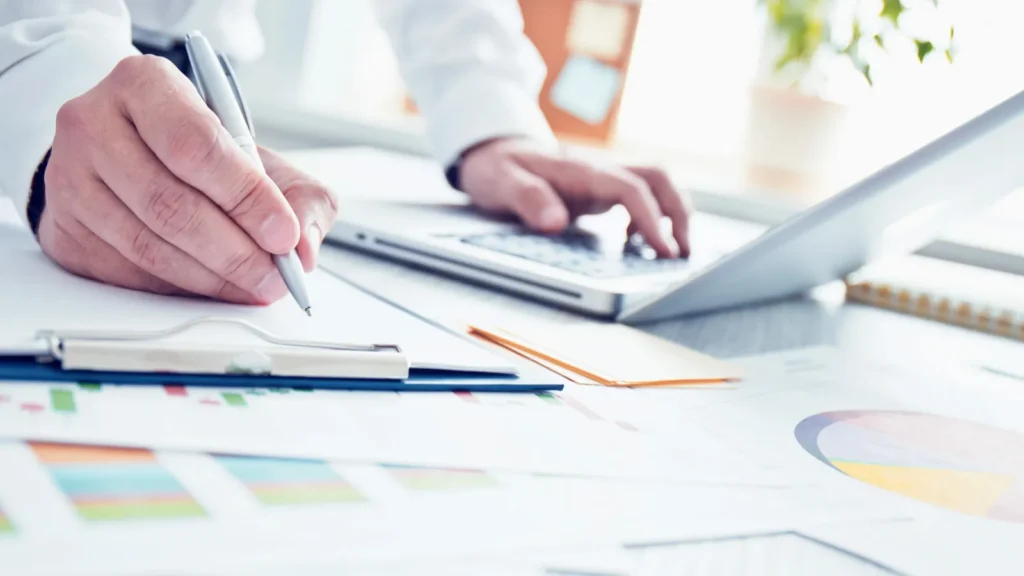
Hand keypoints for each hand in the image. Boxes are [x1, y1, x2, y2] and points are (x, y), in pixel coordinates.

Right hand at [37, 55, 336, 303]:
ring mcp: (71, 179)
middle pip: (169, 203)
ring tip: (254, 285)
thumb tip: (305, 247)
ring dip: (211, 278)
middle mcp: (94, 124)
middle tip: (275, 275)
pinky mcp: (65, 230)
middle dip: (235, 251)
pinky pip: (127, 272)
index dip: (246, 197)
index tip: (283, 234)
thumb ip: (299, 194)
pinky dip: (180, 288)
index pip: (196, 145)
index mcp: (144, 85)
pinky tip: (214, 286)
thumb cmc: (201, 152)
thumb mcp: (260, 156)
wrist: (132, 154)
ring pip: (147, 245)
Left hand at [458, 137, 691, 256]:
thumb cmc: (496, 168)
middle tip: (684, 253)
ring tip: (673, 253)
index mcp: (580, 172)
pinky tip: (634, 245)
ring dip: (671, 214)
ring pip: (653, 186)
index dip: (652, 219)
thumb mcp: (500, 183)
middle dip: (679, 213)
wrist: (490, 150)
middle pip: (657, 179)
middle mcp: (598, 172)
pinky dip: (648, 219)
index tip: (664, 250)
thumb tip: (555, 222)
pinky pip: (638, 197)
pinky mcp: (599, 189)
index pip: (630, 190)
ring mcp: (601, 180)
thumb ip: (527, 199)